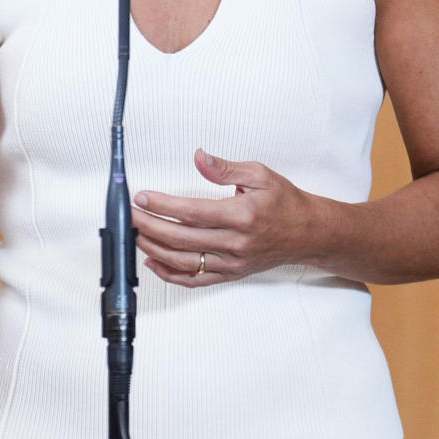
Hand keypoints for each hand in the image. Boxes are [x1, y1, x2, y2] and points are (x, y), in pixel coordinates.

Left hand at [132, 149, 323, 286]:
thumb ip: (225, 168)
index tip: (142, 198)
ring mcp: (232, 263)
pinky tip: (153, 261)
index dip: (162, 206)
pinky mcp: (231, 274)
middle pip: (181, 239)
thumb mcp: (260, 174)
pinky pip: (195, 280)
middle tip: (129, 215)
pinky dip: (170, 274)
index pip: (191, 212)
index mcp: (241, 215)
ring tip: (135, 234)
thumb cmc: (286, 203)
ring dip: (154, 249)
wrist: (309, 233)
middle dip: (148, 226)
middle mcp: (235, 243)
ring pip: (183, 262)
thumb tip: (199, 158)